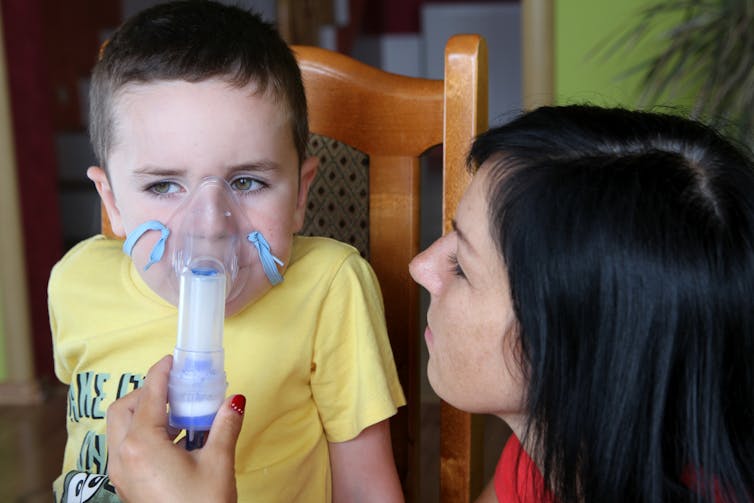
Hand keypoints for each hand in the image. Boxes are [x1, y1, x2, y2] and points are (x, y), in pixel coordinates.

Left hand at [106, 355, 244, 502]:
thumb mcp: (219, 462)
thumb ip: (225, 424)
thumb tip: (234, 399)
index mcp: (142, 445)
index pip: (148, 395)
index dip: (161, 373)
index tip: (173, 360)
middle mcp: (123, 457)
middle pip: (123, 409)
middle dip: (146, 392)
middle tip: (175, 389)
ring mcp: (121, 474)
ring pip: (121, 429)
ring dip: (144, 413)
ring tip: (179, 414)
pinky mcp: (127, 486)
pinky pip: (126, 448)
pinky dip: (144, 434)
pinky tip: (175, 440)